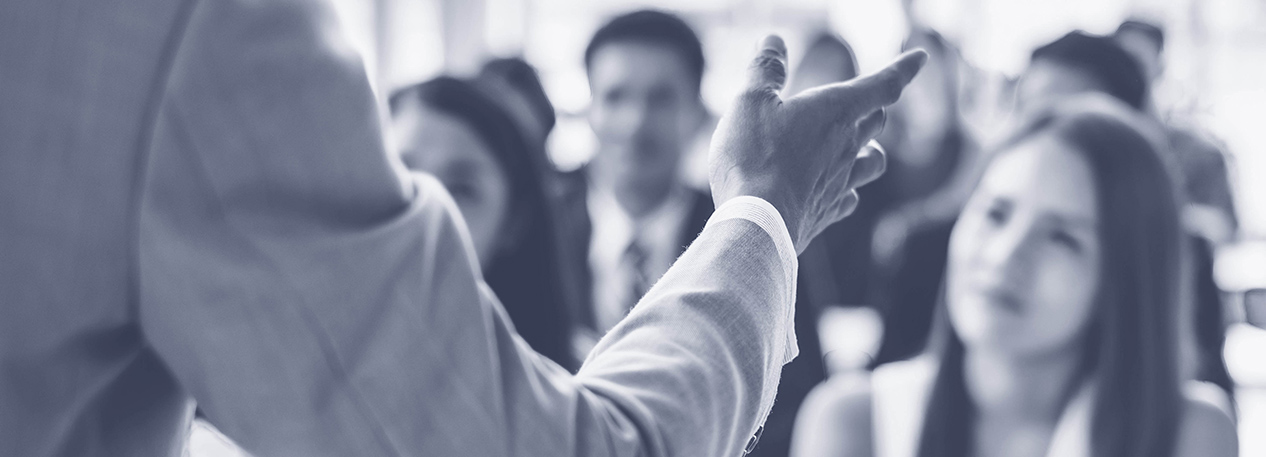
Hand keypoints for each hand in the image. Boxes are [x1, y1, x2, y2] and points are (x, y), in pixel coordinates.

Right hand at [709, 36, 926, 253]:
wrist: (756, 224)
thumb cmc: (753, 158)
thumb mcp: (750, 102)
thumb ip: (764, 70)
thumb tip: (774, 41)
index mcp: (835, 111)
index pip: (883, 84)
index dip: (904, 68)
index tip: (922, 57)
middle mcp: (846, 146)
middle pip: (876, 121)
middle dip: (874, 107)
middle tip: (868, 100)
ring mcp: (840, 182)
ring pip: (873, 161)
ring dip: (870, 149)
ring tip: (862, 146)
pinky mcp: (826, 213)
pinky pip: (850, 198)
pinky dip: (848, 189)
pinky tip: (838, 190)